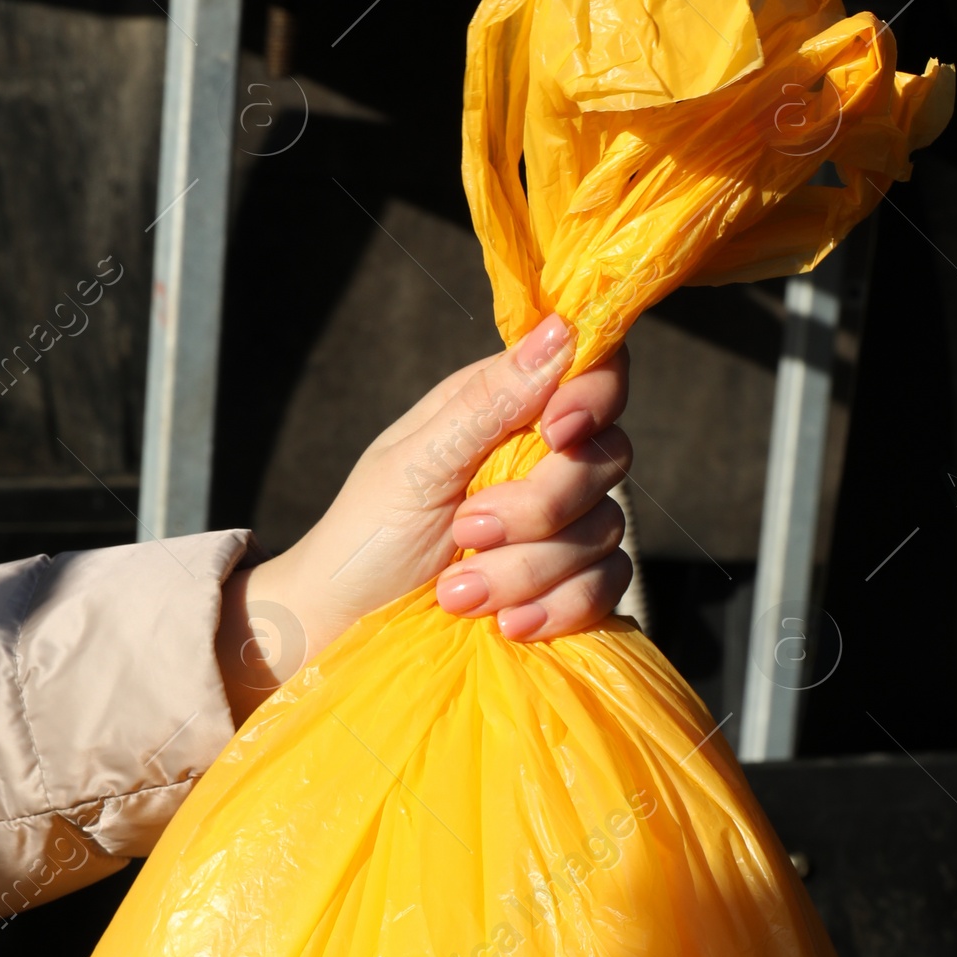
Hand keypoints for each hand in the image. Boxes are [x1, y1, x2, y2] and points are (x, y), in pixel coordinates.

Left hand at [217, 313, 632, 718]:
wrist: (348, 624)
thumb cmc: (367, 535)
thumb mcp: (415, 463)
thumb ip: (488, 403)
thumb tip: (560, 331)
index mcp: (507, 406)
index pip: (595, 371)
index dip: (594, 395)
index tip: (556, 432)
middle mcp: (544, 456)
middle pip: (608, 457)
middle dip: (541, 506)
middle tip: (466, 530)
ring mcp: (565, 523)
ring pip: (606, 531)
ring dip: (528, 571)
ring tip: (458, 593)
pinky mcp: (572, 583)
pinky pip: (607, 587)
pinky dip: (558, 609)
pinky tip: (507, 625)